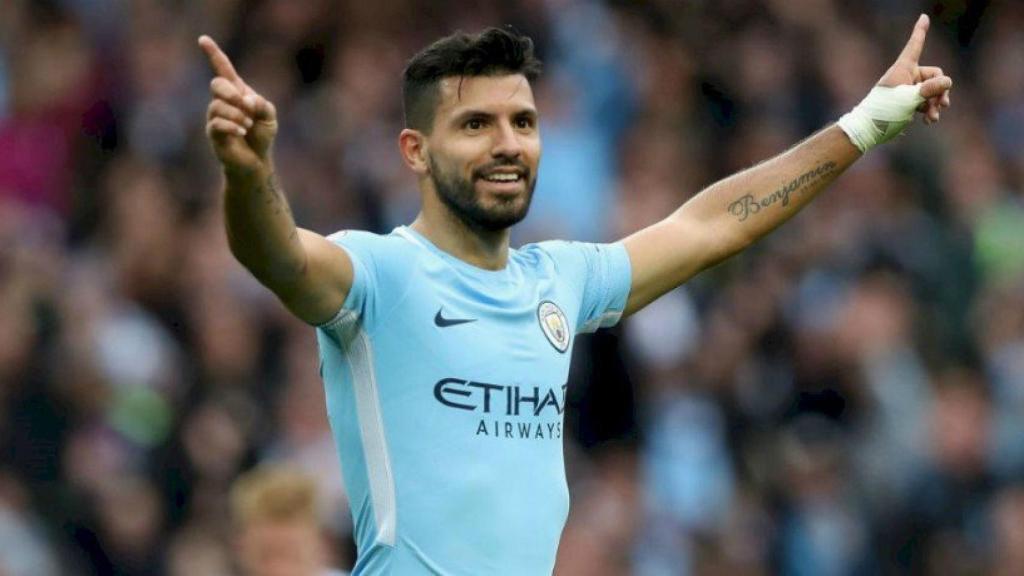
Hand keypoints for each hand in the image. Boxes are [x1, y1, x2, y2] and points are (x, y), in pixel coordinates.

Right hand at [198, 35, 277, 174]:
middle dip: (231, 93)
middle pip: (217, 85)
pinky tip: (242, 131)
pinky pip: (217, 123)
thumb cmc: (261, 136)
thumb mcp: (269, 116)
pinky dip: (232, 126)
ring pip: (218, 106)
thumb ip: (262, 104)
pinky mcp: (213, 133)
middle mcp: (222, 101)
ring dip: (237, 114)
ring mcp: (215, 117)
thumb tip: (246, 100)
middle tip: (247, 107)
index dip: (213, 54)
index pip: (222, 69)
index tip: (203, 39)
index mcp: (237, 92)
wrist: (256, 161)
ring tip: (248, 125)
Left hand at [876, 14, 952, 124]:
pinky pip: (926, 102)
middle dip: (940, 90)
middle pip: (935, 76)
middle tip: (942, 104)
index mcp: (903, 68)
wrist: (868, 129)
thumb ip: (930, 89)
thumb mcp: (909, 98)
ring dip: (936, 103)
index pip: (915, 45)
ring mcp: (907, 90)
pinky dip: (929, 110)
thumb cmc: (885, 110)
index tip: (923, 16)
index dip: (920, 32)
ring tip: (934, 117)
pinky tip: (930, 121)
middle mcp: (906, 76)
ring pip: (932, 91)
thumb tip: (948, 81)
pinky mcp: (908, 103)